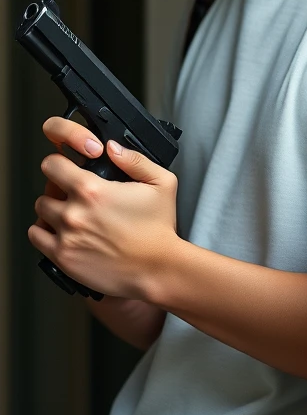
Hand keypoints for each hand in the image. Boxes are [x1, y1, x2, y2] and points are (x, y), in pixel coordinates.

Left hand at [28, 116, 180, 299]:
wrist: (156, 268)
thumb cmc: (159, 229)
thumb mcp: (162, 183)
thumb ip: (135, 160)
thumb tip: (112, 147)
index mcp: (93, 190)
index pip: (53, 164)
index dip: (60, 162)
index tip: (67, 166)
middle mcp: (74, 212)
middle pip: (45, 190)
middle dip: (58, 188)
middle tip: (75, 193)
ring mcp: (65, 236)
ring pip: (40, 211)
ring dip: (52, 209)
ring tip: (71, 213)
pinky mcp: (62, 256)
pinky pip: (36, 236)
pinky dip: (44, 231)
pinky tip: (63, 230)